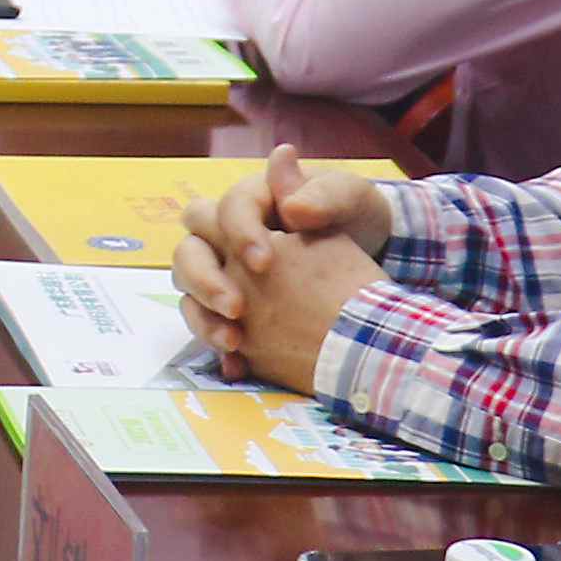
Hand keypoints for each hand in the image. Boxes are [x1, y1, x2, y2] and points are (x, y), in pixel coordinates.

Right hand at [174, 152, 392, 393]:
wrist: (372, 258)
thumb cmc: (358, 217)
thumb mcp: (352, 199)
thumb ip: (324, 195)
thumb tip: (293, 206)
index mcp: (253, 200)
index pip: (227, 209)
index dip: (239, 234)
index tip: (265, 263)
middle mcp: (226, 235)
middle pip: (188, 250)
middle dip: (205, 279)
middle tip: (238, 308)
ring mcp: (225, 273)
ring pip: (188, 292)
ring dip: (203, 317)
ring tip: (234, 342)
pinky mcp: (234, 308)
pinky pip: (209, 327)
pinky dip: (218, 348)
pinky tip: (238, 365)